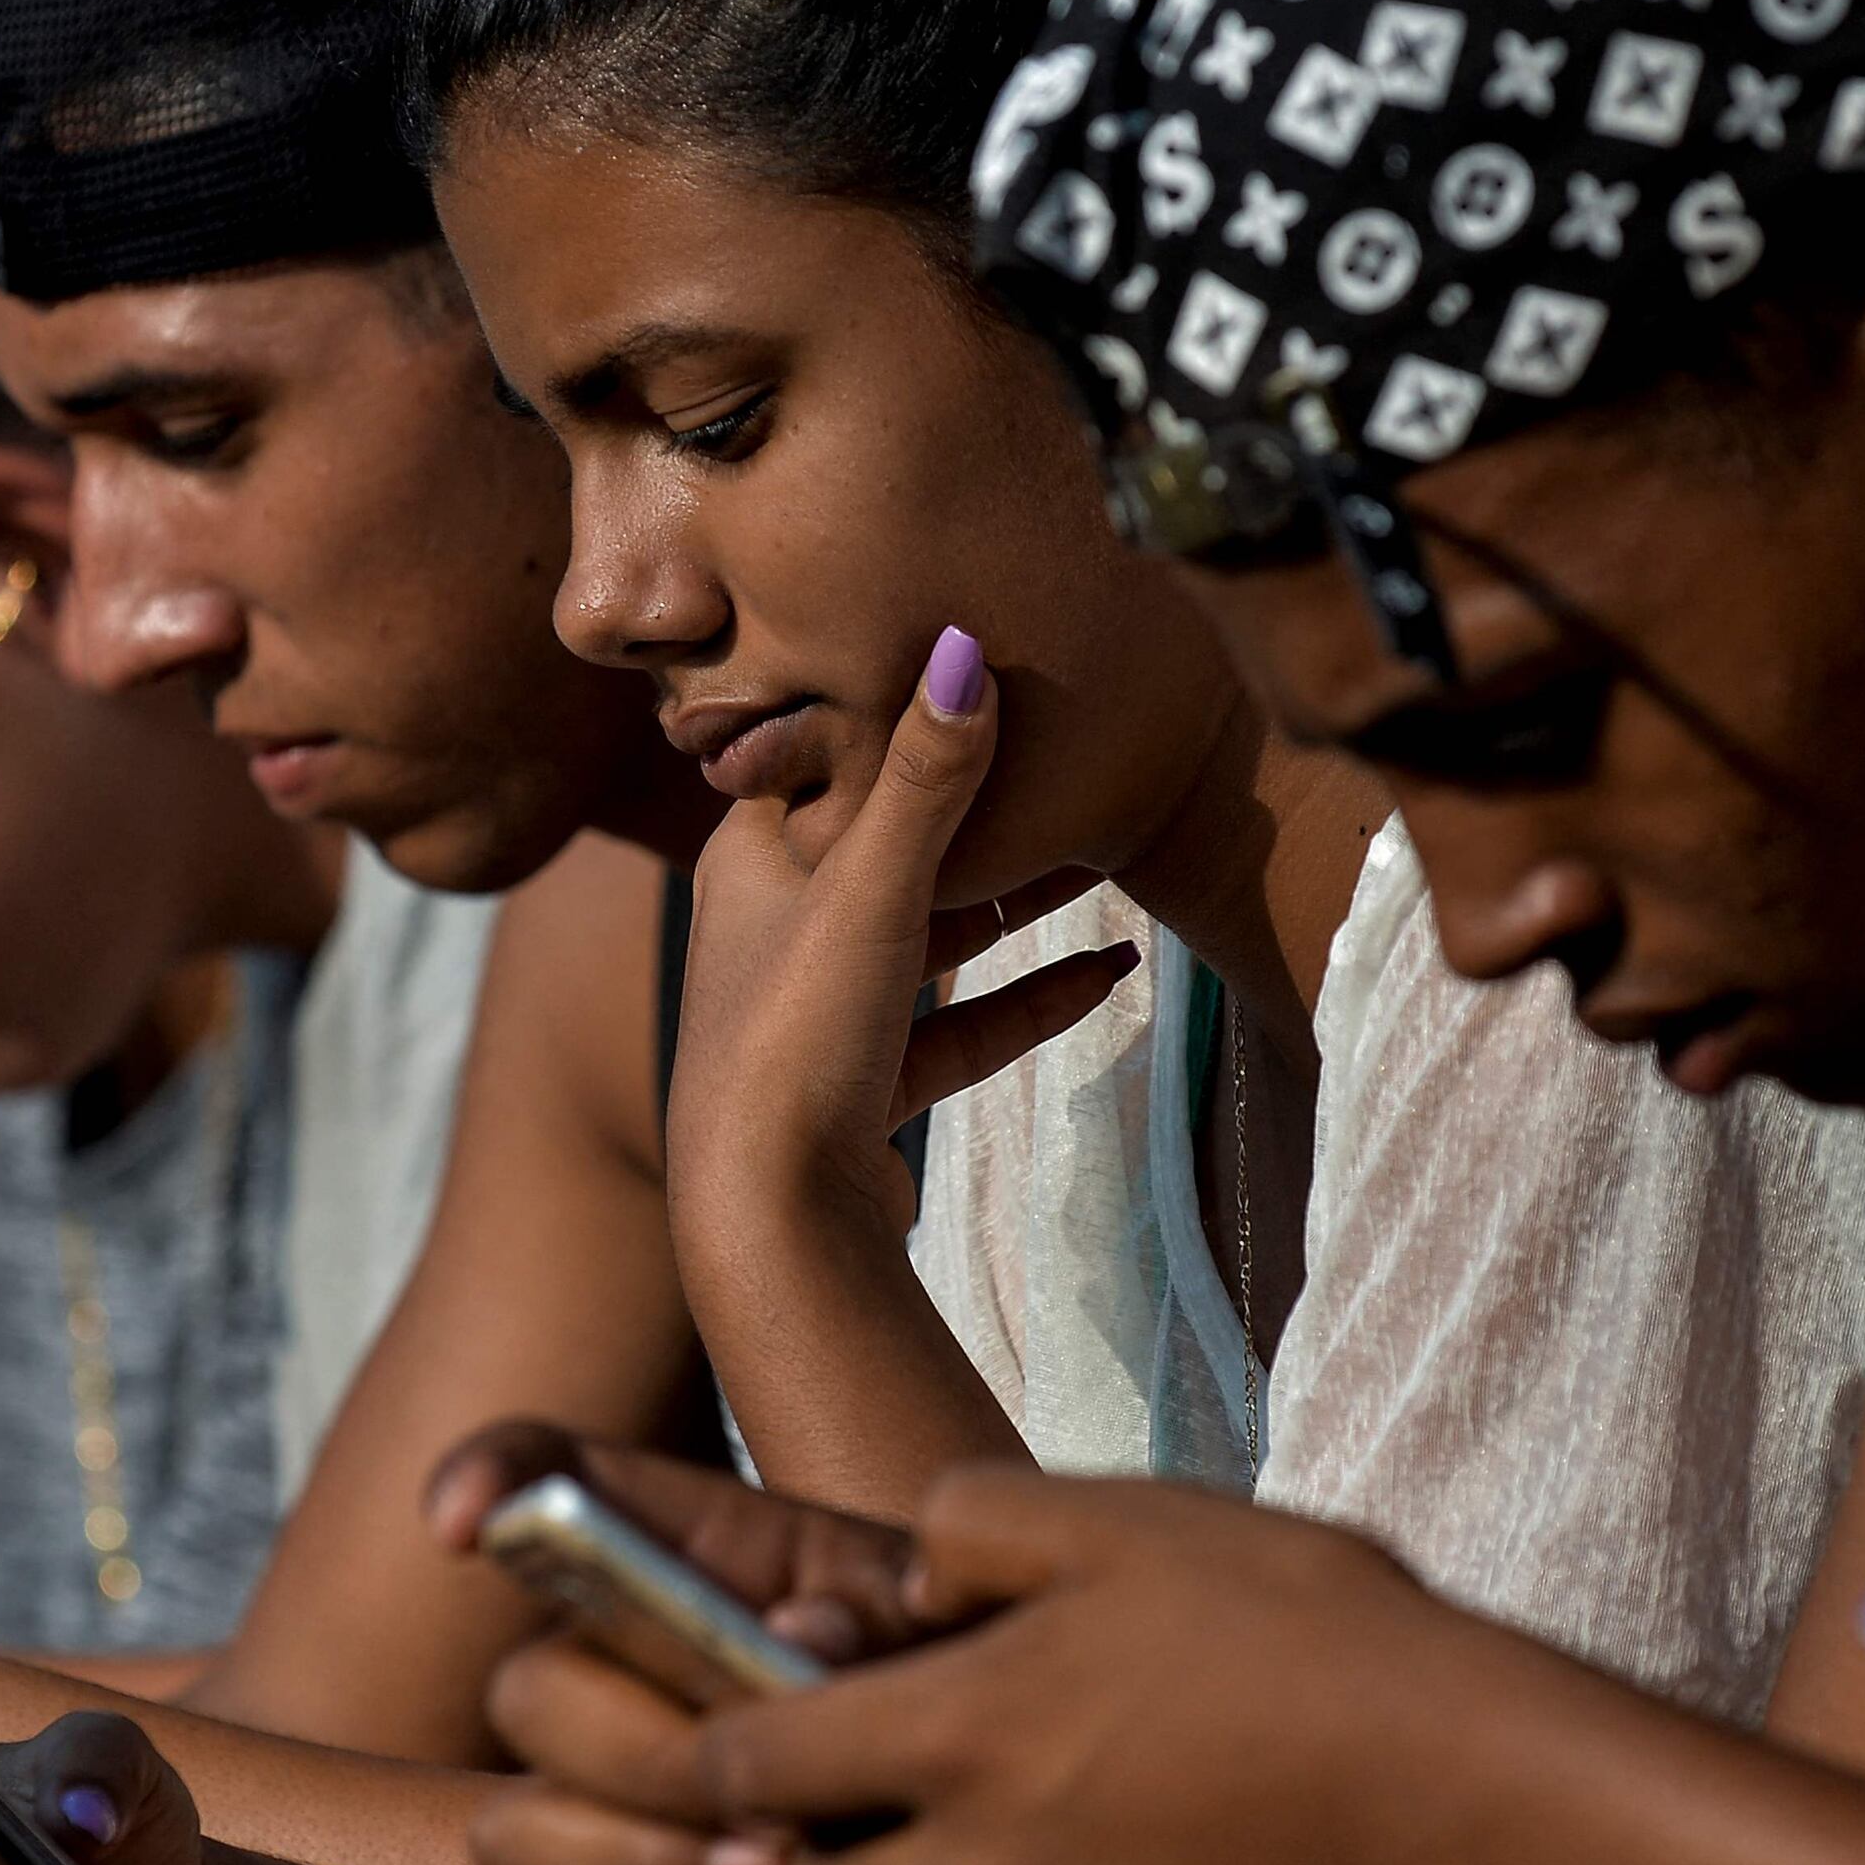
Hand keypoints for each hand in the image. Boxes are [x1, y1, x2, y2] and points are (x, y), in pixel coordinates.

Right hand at [431, 1430, 930, 1864]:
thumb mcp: (940, 1619)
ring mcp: (617, 1806)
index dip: (490, 1481)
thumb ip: (875, 1612)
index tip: (464, 1527)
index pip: (554, 1479)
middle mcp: (621, 1672)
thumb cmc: (963, 1671)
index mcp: (686, 1556)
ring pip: (516, 1836)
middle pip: (529, 1695)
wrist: (1010, 1808)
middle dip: (633, 1759)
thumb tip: (800, 1639)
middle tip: (762, 1804)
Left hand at [663, 625, 1128, 1255]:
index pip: (829, 758)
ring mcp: (822, 1010)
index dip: (898, 713)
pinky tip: (1112, 972)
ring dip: (1013, 901)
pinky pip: (960, 1022)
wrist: (772, 1218)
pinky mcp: (866, 1084)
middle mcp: (775, 924)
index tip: (985, 666)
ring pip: (932, 933)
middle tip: (1066, 755)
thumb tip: (962, 646)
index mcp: (752, 857)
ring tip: (1100, 858)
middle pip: (891, 845)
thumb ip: (924, 776)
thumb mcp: (868, 889)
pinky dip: (1027, 995)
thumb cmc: (795, 1035)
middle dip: (979, 808)